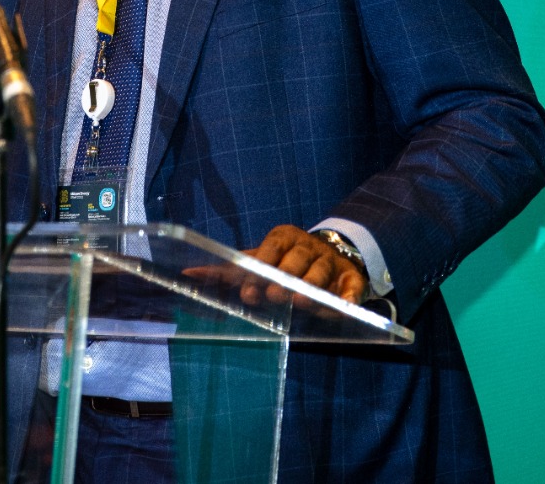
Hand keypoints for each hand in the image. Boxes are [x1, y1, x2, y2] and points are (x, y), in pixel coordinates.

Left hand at [241, 225, 369, 305]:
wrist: (330, 256)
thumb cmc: (285, 263)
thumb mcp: (260, 260)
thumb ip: (231, 268)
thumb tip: (192, 273)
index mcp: (286, 238)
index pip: (273, 246)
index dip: (262, 265)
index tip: (249, 290)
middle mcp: (310, 247)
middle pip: (298, 258)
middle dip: (286, 276)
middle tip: (274, 294)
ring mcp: (331, 261)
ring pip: (322, 270)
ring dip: (312, 284)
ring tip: (301, 302)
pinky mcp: (351, 278)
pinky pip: (353, 285)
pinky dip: (350, 296)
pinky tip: (345, 306)